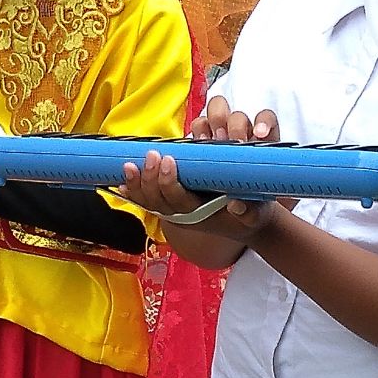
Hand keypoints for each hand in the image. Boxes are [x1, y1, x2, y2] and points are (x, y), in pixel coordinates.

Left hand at [120, 96, 289, 240]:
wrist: (245, 223)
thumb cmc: (251, 212)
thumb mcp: (257, 213)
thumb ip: (250, 211)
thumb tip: (237, 205)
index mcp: (201, 215)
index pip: (178, 200)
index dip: (169, 181)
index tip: (168, 160)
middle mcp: (182, 215)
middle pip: (158, 200)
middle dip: (150, 178)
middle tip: (151, 154)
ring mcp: (172, 212)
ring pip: (148, 201)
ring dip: (136, 184)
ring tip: (128, 165)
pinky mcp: (167, 205)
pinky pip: (145, 201)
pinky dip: (132, 193)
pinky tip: (120, 184)